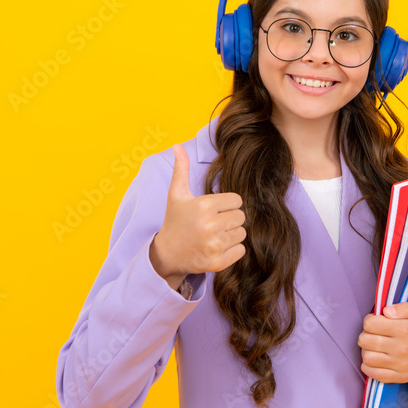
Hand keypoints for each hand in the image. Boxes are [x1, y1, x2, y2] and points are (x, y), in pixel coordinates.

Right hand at [150, 143, 246, 288]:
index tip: (214, 210)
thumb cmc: (175, 221)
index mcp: (204, 205)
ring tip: (214, 235)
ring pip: (242, 233)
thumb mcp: (176, 194)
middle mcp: (210, 225)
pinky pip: (241, 250)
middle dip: (230, 219)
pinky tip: (217, 247)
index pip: (237, 200)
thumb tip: (177, 145)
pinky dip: (233, 250)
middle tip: (214, 224)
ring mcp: (214, 245)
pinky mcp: (217, 262)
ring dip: (231, 234)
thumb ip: (181, 169)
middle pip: (241, 217)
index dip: (227, 204)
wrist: (166, 254)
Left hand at [358, 302, 407, 388]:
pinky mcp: (399, 377)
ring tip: (375, 346)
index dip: (370, 320)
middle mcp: (400, 348)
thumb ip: (404, 307)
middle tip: (375, 333)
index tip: (376, 321)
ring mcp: (399, 365)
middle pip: (364, 340)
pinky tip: (376, 358)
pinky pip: (373, 374)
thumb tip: (386, 311)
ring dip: (366, 350)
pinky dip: (368, 366)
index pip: (370, 324)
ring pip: (366, 357)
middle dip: (366, 334)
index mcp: (405, 329)